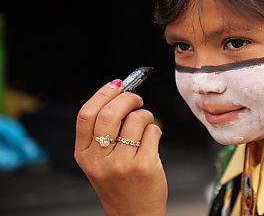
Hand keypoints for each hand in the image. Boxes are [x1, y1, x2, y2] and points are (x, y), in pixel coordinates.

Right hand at [74, 80, 166, 215]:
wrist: (133, 213)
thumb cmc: (119, 181)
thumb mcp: (99, 159)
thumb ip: (103, 130)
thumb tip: (119, 91)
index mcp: (84, 154)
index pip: (86, 115)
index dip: (103, 94)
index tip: (117, 84)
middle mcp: (99, 159)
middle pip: (110, 113)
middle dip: (128, 98)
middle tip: (136, 99)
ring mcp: (122, 164)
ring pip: (136, 119)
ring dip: (145, 114)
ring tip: (145, 124)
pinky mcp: (144, 166)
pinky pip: (153, 131)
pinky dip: (156, 129)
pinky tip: (152, 140)